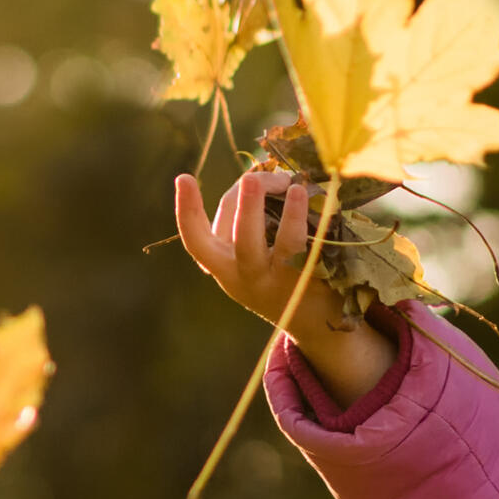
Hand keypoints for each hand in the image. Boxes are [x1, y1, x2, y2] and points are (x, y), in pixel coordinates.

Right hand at [173, 168, 396, 408]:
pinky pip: (296, 246)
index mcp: (224, 267)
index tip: (183, 178)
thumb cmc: (280, 277)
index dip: (187, 210)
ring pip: (260, 245)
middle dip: (238, 204)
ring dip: (266, 210)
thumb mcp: (254, 258)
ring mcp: (271, 282)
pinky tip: (300, 195)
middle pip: (234, 238)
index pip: (196, 241)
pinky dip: (297, 217)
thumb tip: (261, 176)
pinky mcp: (300, 282)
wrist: (316, 323)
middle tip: (249, 178)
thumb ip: (250, 222)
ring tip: (285, 182)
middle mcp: (243, 276)